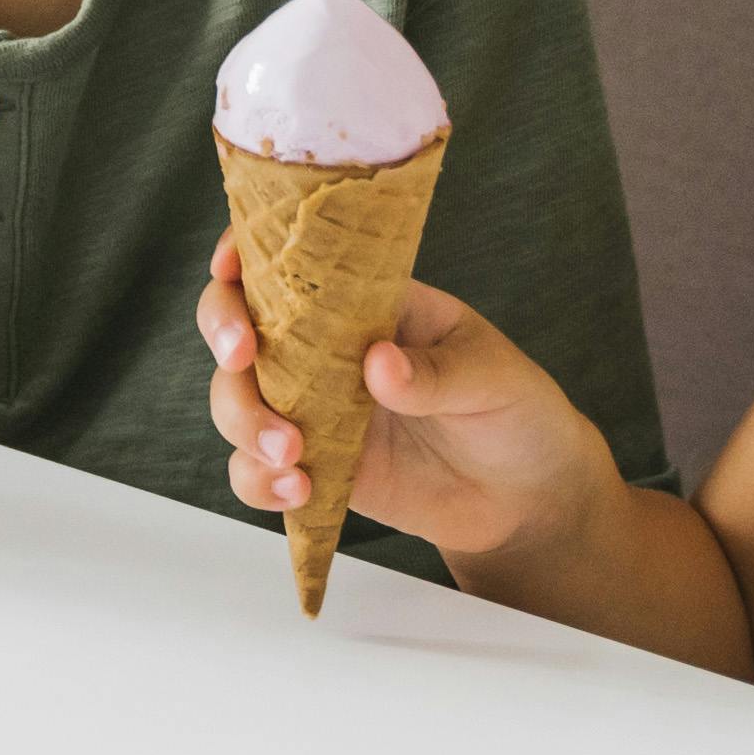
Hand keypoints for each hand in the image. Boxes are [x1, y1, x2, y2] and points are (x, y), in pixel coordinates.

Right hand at [195, 244, 620, 570]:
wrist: (528, 498)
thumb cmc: (515, 412)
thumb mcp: (493, 377)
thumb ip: (437, 372)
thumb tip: (378, 364)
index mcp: (367, 303)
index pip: (290, 264)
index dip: (245, 255)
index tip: (228, 270)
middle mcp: (327, 352)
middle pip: (240, 328)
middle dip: (225, 339)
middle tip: (245, 362)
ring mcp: (315, 411)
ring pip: (235, 402)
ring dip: (243, 422)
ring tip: (293, 455)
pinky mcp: (316, 468)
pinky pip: (256, 471)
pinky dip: (258, 480)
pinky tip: (297, 491)